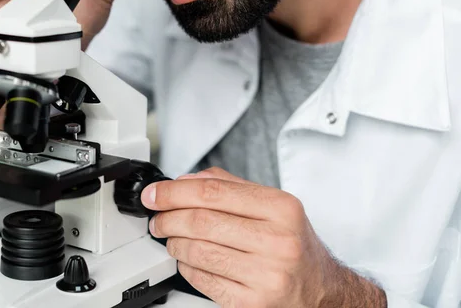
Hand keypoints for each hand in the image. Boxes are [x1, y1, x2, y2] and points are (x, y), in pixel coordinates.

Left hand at [141, 167, 386, 307]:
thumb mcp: (273, 205)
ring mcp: (266, 275)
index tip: (154, 194)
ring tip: (171, 238)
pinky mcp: (253, 303)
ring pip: (197, 251)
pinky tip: (188, 258)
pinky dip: (185, 266)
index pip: (213, 192)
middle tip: (157, 218)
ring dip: (173, 242)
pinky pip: (202, 280)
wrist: (321, 289)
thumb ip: (229, 186)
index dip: (174, 192)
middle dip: (167, 218)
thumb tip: (184, 181)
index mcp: (282, 208)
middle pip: (201, 222)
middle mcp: (278, 241)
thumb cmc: (293, 243)